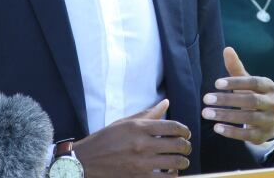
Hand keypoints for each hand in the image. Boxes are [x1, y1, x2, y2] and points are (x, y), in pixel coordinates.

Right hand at [74, 99, 191, 176]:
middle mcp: (142, 144)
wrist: (86, 161)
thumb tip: (166, 103)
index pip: (173, 126)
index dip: (185, 130)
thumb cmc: (106, 139)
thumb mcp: (125, 122)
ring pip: (175, 163)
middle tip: (186, 148)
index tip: (186, 134)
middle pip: (177, 145)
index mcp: (139, 127)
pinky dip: (172, 176)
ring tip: (182, 161)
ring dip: (183, 162)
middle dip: (186, 147)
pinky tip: (170, 173)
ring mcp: (141, 163)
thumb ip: (148, 114)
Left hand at [201, 47, 273, 143]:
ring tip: (206, 113)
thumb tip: (227, 49)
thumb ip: (236, 67)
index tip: (216, 83)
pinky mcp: (263, 136)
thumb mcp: (245, 81)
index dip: (235, 82)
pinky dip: (232, 132)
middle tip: (206, 98)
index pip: (253, 82)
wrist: (267, 120)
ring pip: (249, 118)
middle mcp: (273, 103)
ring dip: (226, 116)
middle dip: (227, 100)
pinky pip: (247, 135)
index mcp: (268, 86)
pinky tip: (216, 127)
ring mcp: (269, 120)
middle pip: (251, 101)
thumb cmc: (252, 95)